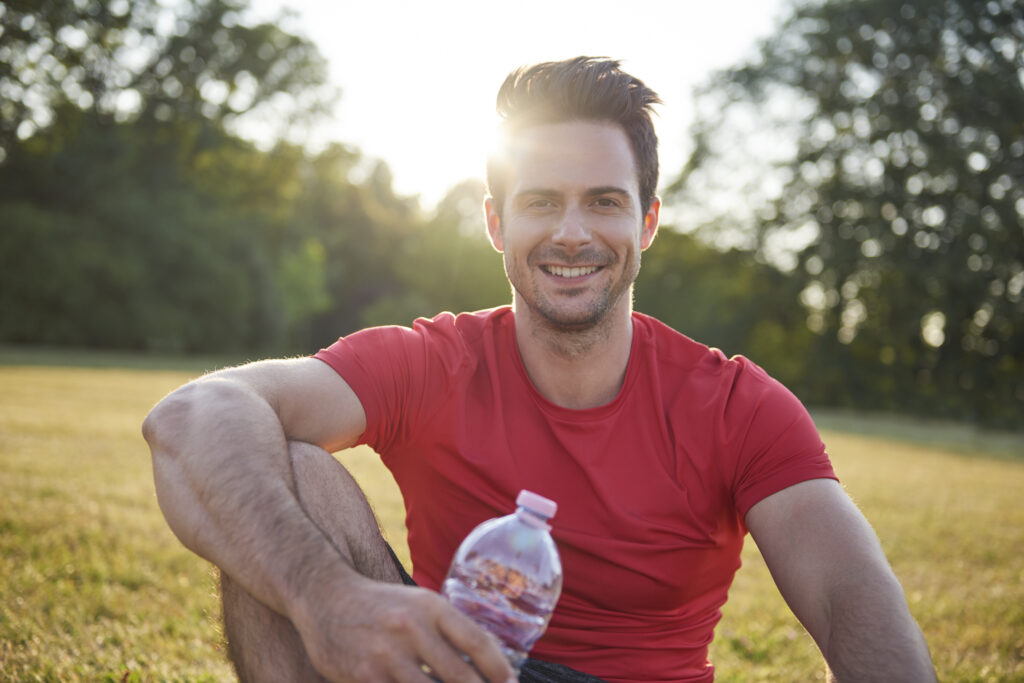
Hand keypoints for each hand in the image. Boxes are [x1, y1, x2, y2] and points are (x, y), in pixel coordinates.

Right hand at [293, 576, 516, 682]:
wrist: (323, 596)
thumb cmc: (380, 605)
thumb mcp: (418, 604)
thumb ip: (449, 630)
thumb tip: (490, 662)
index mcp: (431, 607)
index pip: (477, 643)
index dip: (500, 670)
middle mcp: (412, 628)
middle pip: (461, 677)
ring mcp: (387, 654)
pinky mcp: (364, 676)